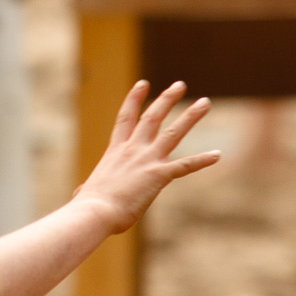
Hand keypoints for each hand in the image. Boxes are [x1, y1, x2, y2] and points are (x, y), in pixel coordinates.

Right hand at [74, 80, 218, 230]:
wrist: (94, 212)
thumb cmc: (89, 207)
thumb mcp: (88, 191)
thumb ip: (88, 189)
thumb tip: (79, 196)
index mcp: (115, 151)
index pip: (126, 118)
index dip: (134, 99)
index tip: (143, 83)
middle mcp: (132, 150)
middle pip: (152, 117)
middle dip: (167, 99)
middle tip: (180, 85)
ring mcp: (146, 160)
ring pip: (172, 132)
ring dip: (190, 116)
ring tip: (205, 103)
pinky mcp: (158, 175)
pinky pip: (184, 165)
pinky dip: (202, 160)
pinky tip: (217, 155)